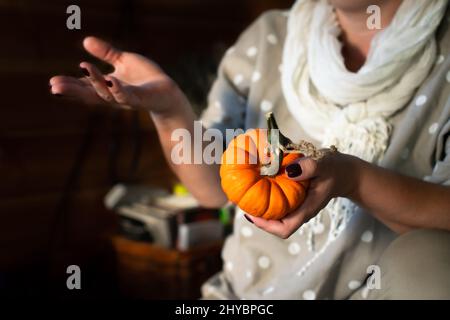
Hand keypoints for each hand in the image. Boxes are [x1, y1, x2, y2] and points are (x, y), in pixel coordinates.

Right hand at [49, 36, 186, 112]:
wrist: (167, 92)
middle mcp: (113, 95)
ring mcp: (126, 98)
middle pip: (90, 94)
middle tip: (54, 87)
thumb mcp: (123, 61)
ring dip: (95, 82)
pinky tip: (111, 81)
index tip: (52, 83)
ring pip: (107, 94)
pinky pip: (127, 95)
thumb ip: (106, 53)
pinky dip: (118, 89)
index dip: (70, 85)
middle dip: (73, 90)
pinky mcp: (140, 99)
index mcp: (107, 87)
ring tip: (84, 68)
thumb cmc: (145, 78)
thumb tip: (85, 41)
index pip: (85, 86)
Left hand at [247, 152, 359, 238]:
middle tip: (241, 201)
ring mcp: (298, 206)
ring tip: (245, 194)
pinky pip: (279, 202)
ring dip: (261, 207)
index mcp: (307, 209)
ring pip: (276, 214)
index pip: (285, 229)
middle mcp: (300, 211)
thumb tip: (288, 171)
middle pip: (276, 224)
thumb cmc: (336, 169)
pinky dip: (268, 195)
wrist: (346, 172)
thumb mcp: (324, 164)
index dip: (265, 226)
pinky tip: (259, 183)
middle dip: (258, 217)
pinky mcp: (296, 198)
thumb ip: (309, 167)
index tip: (250, 214)